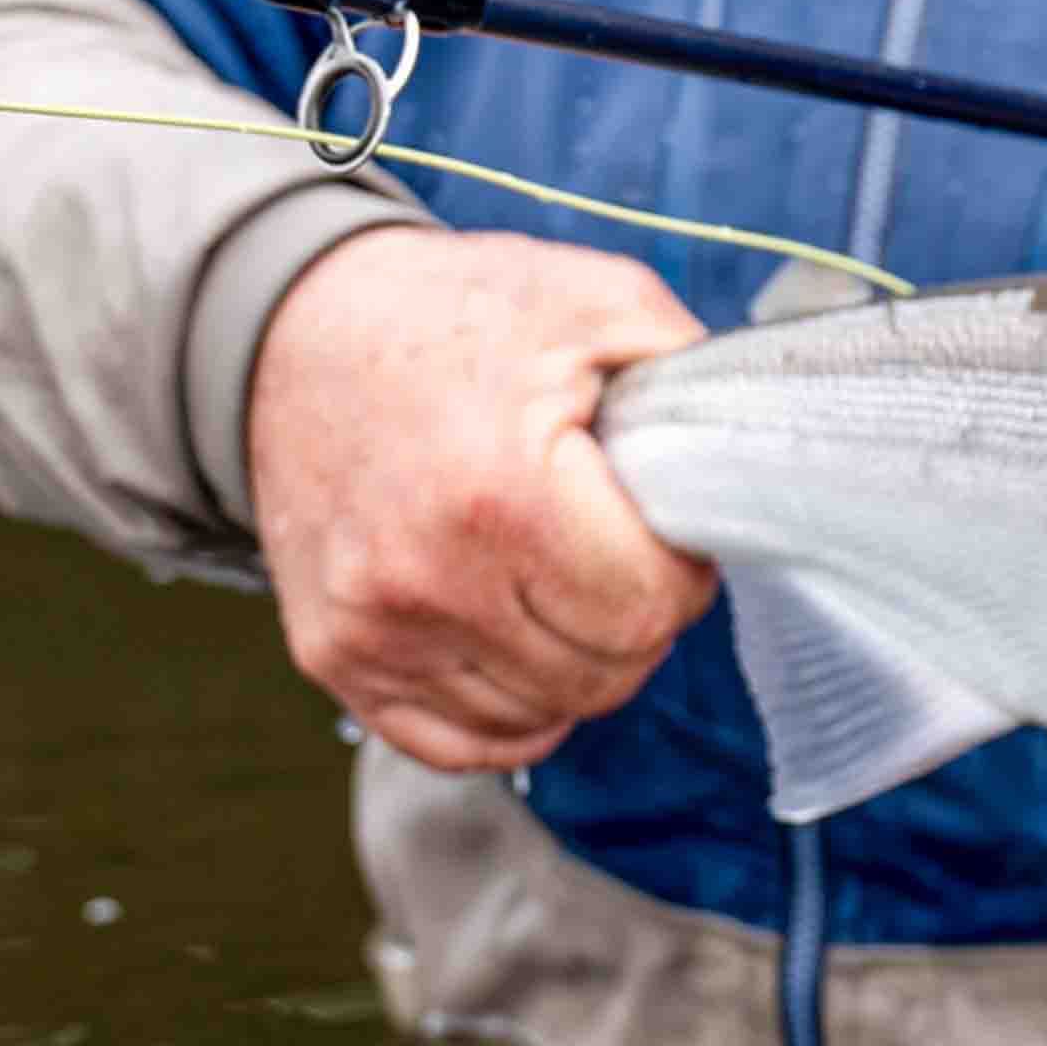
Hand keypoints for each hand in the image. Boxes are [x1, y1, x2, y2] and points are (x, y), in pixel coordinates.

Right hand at [248, 226, 716, 771]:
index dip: (680, 573)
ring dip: (578, 661)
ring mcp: (372, 629)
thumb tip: (755, 462)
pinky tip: (521, 640)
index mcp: (502, 493)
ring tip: (562, 579)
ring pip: (543, 712)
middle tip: (617, 551)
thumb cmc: (460, 316)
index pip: (647, 610)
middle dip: (636, 618)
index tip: (662, 528)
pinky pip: (459, 744)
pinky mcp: (334, 657)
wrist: (291, 330)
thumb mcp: (596, 301)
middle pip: (603, 672)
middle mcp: (427, 579)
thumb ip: (693, 380)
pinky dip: (511, 709)